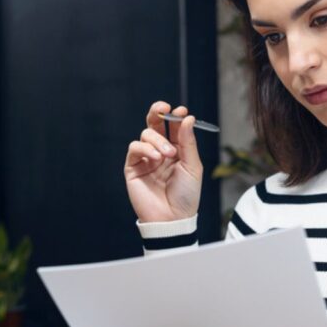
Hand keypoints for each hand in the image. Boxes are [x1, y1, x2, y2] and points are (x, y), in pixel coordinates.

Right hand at [124, 101, 202, 222]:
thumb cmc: (186, 195)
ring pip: (146, 135)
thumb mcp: (193, 166)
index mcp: (177, 150)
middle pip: (154, 124)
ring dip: (157, 140)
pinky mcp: (133, 167)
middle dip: (157, 112)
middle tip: (163, 108)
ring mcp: (146, 159)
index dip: (175, 116)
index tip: (181, 110)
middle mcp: (160, 151)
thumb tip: (186, 117)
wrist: (172, 219)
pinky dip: (145, 148)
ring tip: (167, 155)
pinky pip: (134, 148)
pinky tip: (155, 158)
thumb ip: (188, 142)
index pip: (173, 126)